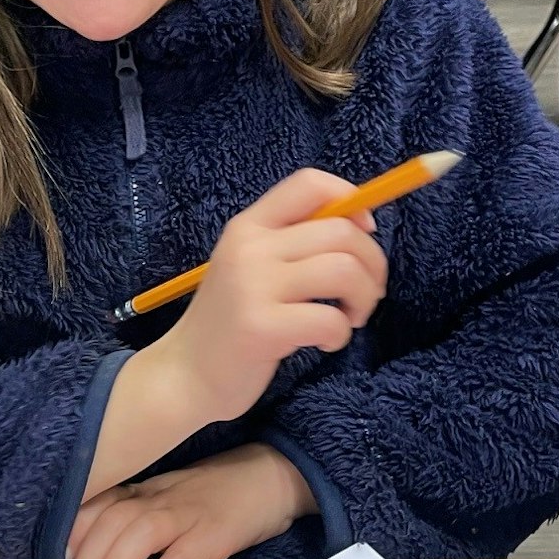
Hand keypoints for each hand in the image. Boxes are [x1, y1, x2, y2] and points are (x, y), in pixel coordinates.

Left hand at [64, 443, 315, 558]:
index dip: (75, 530)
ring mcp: (188, 515)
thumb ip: (141, 514)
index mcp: (148, 490)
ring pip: (139, 538)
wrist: (273, 475)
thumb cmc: (219, 491)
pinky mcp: (215, 536)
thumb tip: (103, 551)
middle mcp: (161, 498)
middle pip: (112, 524)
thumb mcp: (172, 495)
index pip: (101, 504)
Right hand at [152, 168, 388, 427]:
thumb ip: (293, 241)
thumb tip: (361, 224)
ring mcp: (253, 287)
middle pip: (340, 232)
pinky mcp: (262, 328)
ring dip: (363, 298)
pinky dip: (340, 334)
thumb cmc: (231, 322)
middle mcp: (249, 248)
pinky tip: (324, 343)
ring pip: (343, 271)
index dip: (351, 200)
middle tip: (365, 295)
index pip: (309, 184)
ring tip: (349, 318)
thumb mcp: (250, 267)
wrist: (186, 374)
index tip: (362, 232)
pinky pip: (330, 319)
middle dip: (372, 264)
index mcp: (248, 226)